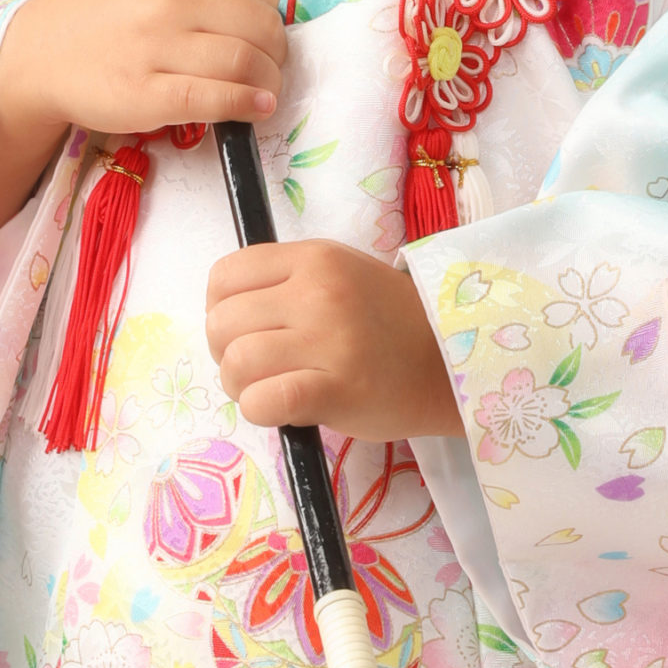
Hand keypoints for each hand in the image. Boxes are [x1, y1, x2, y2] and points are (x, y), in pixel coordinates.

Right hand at [0, 0, 286, 242]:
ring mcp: (157, 48)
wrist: (39, 53)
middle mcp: (170, 0)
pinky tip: (256, 109)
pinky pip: (216, 97)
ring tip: (265, 93)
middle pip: (260, 27)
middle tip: (269, 70)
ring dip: (269, 82)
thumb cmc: (104, 18)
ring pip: (245, 61)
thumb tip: (264, 22)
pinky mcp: (147, 94)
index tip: (264, 37)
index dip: (272, 17)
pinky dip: (247, 104)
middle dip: (277, 54)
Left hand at [204, 239, 462, 441]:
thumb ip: (286, 283)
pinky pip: (263, 399)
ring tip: (270, 388)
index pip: (224, 275)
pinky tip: (281, 409)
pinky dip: (259, 409)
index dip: (220, 308)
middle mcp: (317, 292)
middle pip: (222, 322)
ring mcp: (328, 339)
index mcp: (314, 258)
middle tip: (258, 367)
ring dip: (241, 385)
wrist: (448, 363)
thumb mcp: (340, 275)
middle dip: (226, 352)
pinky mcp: (336, 389)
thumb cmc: (387, 322)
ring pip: (236, 362)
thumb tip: (224, 312)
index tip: (243, 329)